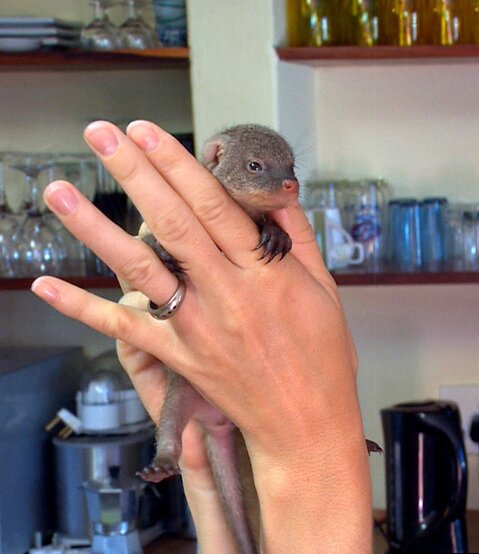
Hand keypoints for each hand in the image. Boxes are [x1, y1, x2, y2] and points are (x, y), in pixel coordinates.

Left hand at [32, 120, 371, 551]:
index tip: (149, 132)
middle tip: (103, 135)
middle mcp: (227, 294)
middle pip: (173, 223)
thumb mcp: (324, 288)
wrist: (307, 424)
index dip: (178, 166)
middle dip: (135, 174)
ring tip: (61, 192)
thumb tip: (275, 191)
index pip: (215, 206)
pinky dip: (83, 308)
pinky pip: (125, 329)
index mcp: (266, 273)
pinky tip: (48, 286)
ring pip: (141, 269)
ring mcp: (198, 327)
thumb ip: (297, 236)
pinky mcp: (179, 357)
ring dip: (96, 229)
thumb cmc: (323, 358)